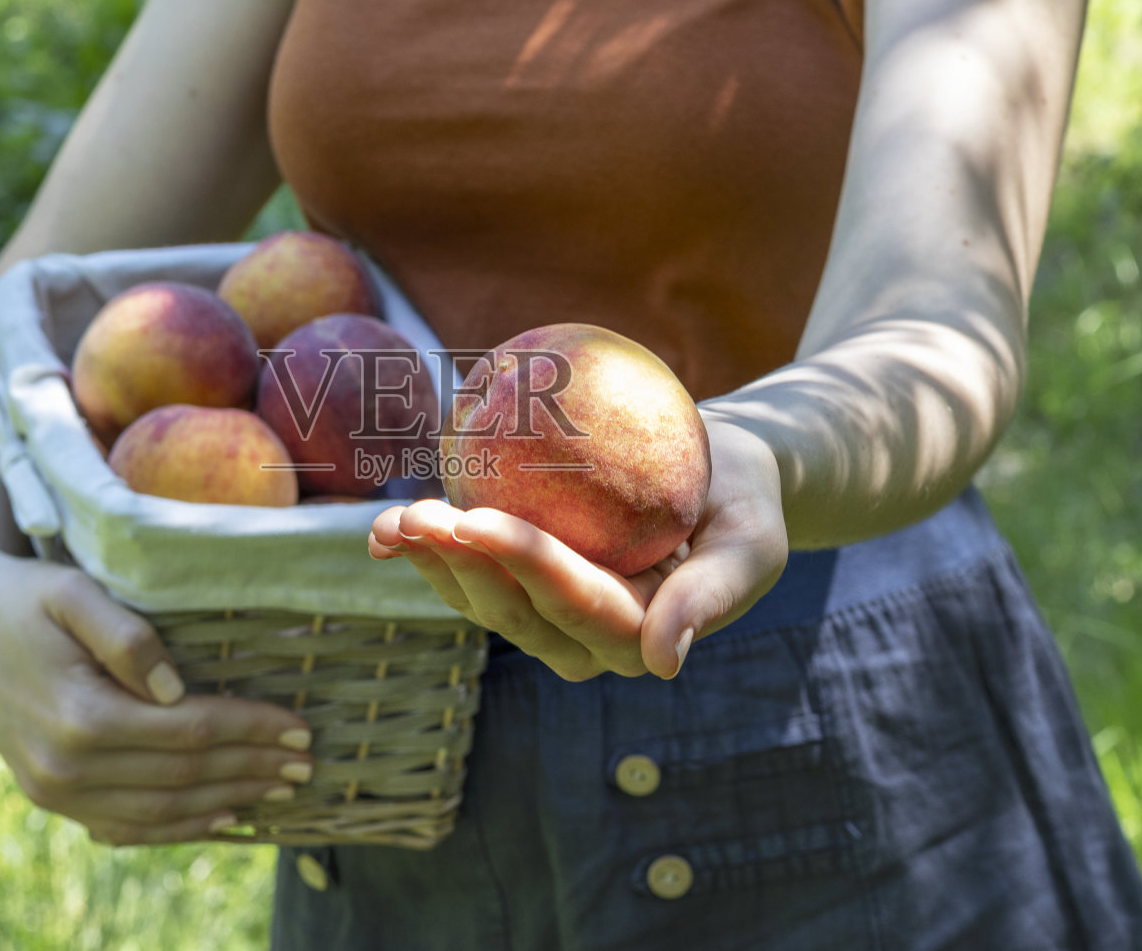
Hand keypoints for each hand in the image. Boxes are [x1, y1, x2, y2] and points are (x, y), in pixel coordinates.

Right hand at [0, 539, 314, 845]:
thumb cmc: (26, 596)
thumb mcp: (73, 591)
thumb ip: (126, 635)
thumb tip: (175, 688)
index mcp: (80, 715)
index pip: (190, 731)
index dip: (251, 731)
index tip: (299, 727)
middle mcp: (67, 767)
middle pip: (184, 775)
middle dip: (252, 768)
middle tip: (305, 763)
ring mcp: (55, 790)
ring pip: (161, 811)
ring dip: (227, 801)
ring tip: (279, 789)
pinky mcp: (50, 795)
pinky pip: (125, 826)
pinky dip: (179, 827)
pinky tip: (222, 817)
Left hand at [368, 419, 788, 679]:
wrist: (718, 476)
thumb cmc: (744, 501)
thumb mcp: (753, 542)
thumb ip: (714, 596)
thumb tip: (659, 664)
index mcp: (640, 637)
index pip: (576, 603)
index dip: (523, 563)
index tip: (479, 519)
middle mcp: (586, 642)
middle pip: (514, 612)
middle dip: (460, 567)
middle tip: (417, 515)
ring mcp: (547, 619)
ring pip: (480, 602)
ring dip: (431, 564)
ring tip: (389, 523)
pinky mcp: (520, 588)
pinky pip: (469, 577)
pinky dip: (429, 553)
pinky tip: (388, 529)